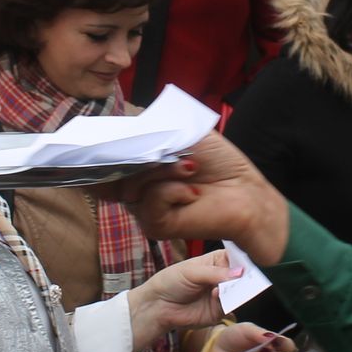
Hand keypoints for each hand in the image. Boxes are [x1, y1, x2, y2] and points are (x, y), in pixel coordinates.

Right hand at [113, 135, 290, 264]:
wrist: (245, 193)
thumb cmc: (219, 164)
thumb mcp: (185, 134)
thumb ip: (153, 129)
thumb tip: (127, 125)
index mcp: (140, 169)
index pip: (106, 161)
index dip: (106, 150)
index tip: (115, 137)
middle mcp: (137, 191)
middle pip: (114, 171)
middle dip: (142, 155)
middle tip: (172, 151)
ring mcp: (144, 210)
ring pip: (132, 185)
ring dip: (165, 171)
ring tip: (192, 169)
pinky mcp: (156, 225)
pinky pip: (149, 202)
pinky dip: (173, 191)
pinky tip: (193, 193)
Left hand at [126, 248, 242, 349]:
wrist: (157, 306)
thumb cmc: (170, 282)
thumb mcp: (191, 272)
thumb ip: (215, 273)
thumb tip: (240, 273)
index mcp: (217, 261)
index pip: (237, 257)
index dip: (243, 261)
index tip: (247, 264)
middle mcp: (223, 277)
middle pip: (242, 276)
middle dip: (243, 277)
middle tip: (241, 277)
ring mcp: (222, 294)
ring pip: (239, 292)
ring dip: (236, 290)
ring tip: (225, 286)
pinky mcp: (220, 311)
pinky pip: (231, 306)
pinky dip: (227, 302)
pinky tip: (215, 296)